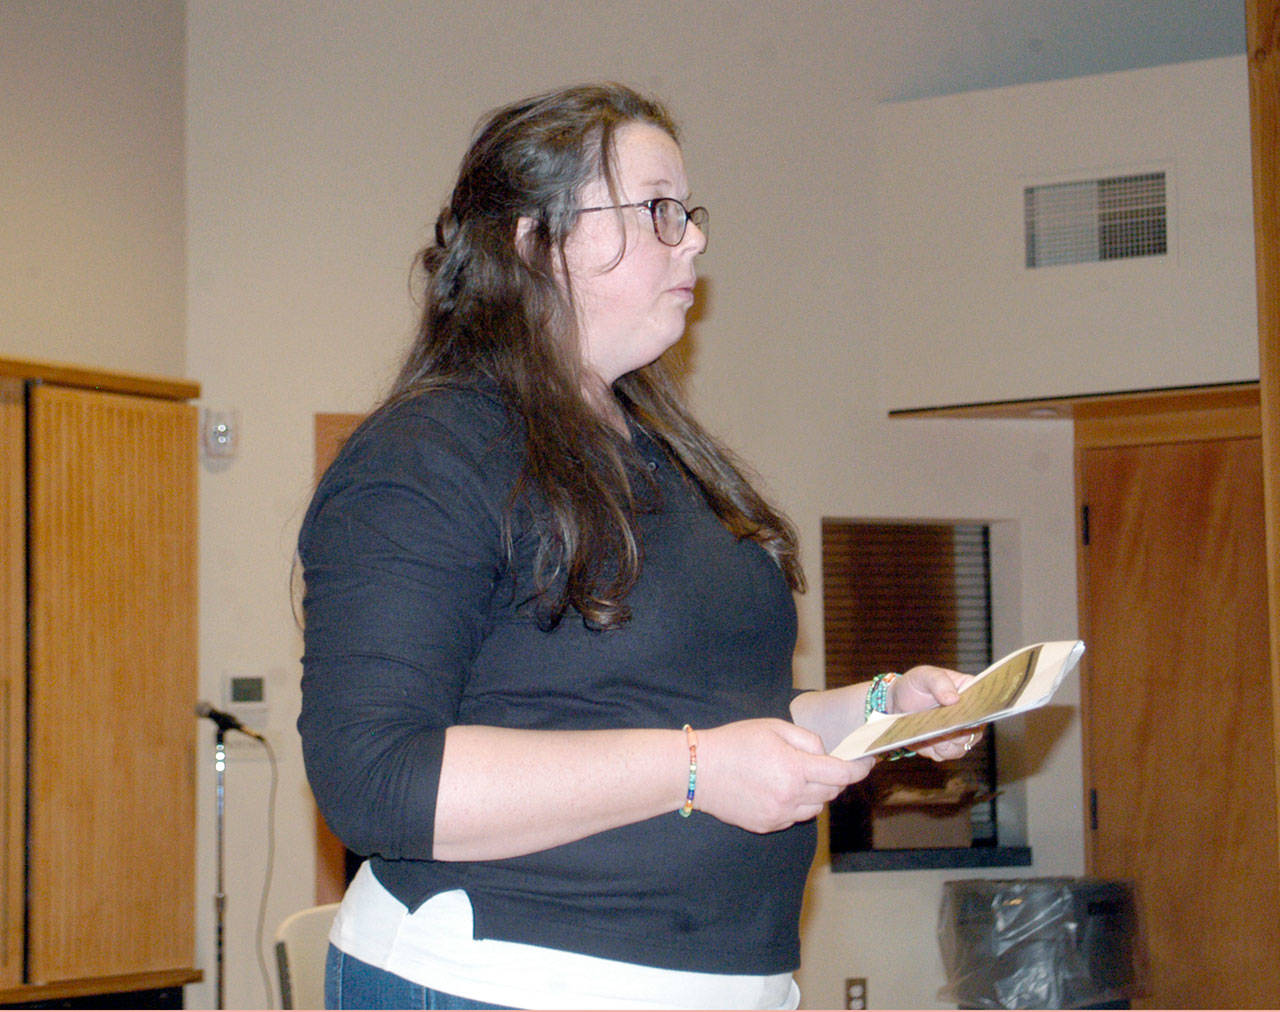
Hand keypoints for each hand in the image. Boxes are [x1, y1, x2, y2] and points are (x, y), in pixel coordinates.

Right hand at [695, 718, 874, 832]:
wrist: (698, 770)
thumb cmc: (734, 743)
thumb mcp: (773, 727)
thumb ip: (806, 739)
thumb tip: (824, 753)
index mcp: (794, 768)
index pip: (841, 774)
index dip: (860, 768)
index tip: (868, 762)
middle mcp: (790, 796)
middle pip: (832, 791)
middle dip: (835, 777)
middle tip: (823, 763)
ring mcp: (779, 814)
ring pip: (816, 807)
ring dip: (816, 792)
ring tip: (795, 775)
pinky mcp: (767, 825)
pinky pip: (796, 816)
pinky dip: (797, 803)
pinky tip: (778, 788)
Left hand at [890, 665, 984, 762]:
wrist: (898, 704)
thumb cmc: (915, 685)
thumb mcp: (924, 676)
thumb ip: (939, 682)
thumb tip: (954, 699)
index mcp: (970, 691)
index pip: (985, 702)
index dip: (979, 710)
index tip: (963, 713)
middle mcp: (971, 714)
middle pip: (976, 728)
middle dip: (957, 729)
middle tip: (941, 724)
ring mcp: (962, 732)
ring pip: (962, 745)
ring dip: (944, 740)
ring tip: (929, 729)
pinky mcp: (948, 746)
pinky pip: (947, 754)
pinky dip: (935, 748)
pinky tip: (926, 738)